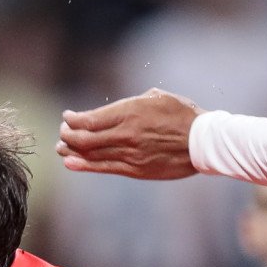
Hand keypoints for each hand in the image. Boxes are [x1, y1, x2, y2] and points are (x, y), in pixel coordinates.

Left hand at [58, 89, 201, 179]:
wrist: (203, 142)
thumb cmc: (183, 115)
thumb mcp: (157, 97)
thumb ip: (133, 102)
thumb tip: (118, 107)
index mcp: (130, 112)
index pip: (89, 119)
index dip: (72, 120)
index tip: (67, 117)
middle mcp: (126, 133)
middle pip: (84, 138)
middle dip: (68, 135)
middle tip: (63, 132)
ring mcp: (130, 153)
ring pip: (91, 154)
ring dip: (72, 151)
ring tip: (62, 148)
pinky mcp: (136, 170)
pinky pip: (105, 168)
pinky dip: (84, 166)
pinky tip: (70, 163)